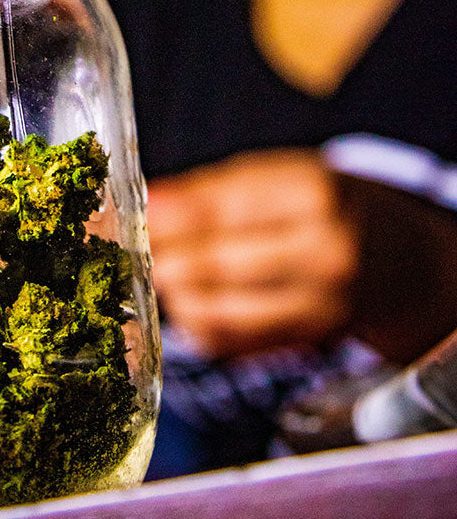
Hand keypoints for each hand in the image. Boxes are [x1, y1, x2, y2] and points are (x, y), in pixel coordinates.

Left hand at [147, 149, 358, 357]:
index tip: (128, 215)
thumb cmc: (318, 205)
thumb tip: (146, 203)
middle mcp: (324, 254)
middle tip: (132, 248)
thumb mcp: (275, 176)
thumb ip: (209, 191)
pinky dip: (195, 321)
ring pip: (215, 311)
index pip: (224, 208)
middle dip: (162, 257)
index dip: (168, 216)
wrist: (391, 257)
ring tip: (162, 271)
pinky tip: (190, 299)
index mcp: (315, 195)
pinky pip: (227, 341)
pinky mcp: (302, 342)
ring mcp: (318, 306)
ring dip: (175, 293)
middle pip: (216, 264)